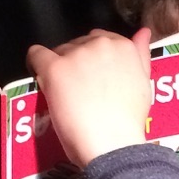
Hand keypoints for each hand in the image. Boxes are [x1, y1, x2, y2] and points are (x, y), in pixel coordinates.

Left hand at [26, 28, 151, 167]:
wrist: (113, 144)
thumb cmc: (128, 122)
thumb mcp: (144, 83)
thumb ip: (140, 54)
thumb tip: (143, 33)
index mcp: (123, 47)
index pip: (101, 39)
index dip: (93, 58)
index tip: (91, 75)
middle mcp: (100, 44)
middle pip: (78, 44)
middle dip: (76, 62)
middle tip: (79, 88)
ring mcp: (76, 55)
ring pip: (59, 51)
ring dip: (59, 67)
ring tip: (64, 93)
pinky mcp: (54, 68)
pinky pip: (36, 55)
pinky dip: (34, 64)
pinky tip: (39, 78)